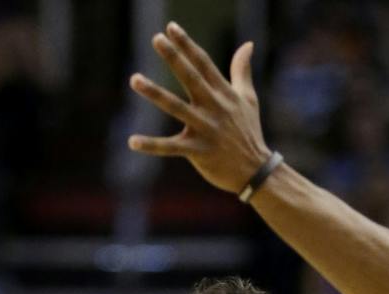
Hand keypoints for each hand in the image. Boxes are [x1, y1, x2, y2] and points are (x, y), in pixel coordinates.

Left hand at [127, 22, 271, 193]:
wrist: (256, 171)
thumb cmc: (249, 132)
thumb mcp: (248, 98)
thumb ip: (242, 70)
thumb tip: (248, 44)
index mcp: (224, 94)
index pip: (204, 64)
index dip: (187, 45)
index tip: (171, 28)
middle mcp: (214, 108)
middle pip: (191, 78)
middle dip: (174, 58)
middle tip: (156, 39)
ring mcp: (205, 129)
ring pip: (176, 108)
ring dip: (155, 93)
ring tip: (135, 79)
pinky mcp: (198, 151)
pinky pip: (170, 147)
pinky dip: (152, 145)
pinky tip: (132, 141)